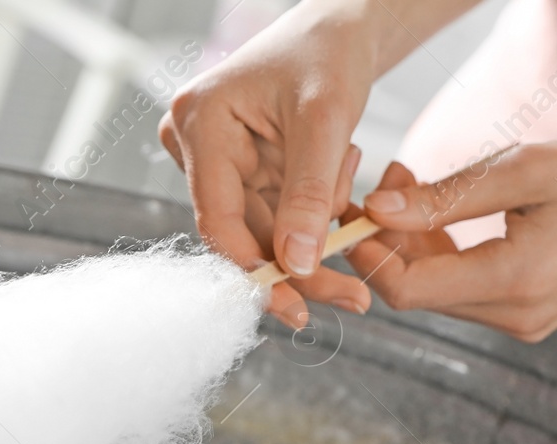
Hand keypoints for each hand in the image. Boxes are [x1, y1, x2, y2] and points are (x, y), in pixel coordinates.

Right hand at [160, 0, 387, 325]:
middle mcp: (197, 145)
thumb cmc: (328, 54)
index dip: (253, 265)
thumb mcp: (325, 121)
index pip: (217, 216)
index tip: (295, 301)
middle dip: (298, 264)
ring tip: (359, 219)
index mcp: (200, 122)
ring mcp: (218, 162)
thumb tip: (296, 266)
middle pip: (242, 233)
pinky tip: (346, 205)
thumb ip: (308, 195)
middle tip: (350, 298)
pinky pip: (278, 218)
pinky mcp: (243, 173)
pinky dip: (315, 222)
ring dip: (314, 241)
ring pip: (264, 232)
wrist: (341, 29)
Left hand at [347, 140, 556, 340]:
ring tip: (413, 182)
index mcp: (517, 281)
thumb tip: (375, 208)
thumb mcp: (525, 170)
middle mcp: (517, 317)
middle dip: (388, 239)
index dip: (369, 252)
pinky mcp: (528, 317)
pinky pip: (464, 291)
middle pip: (416, 293)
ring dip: (413, 244)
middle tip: (389, 175)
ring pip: (437, 293)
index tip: (358, 204)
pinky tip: (445, 210)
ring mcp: (523, 324)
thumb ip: (444, 195)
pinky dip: (443, 254)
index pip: (407, 289)